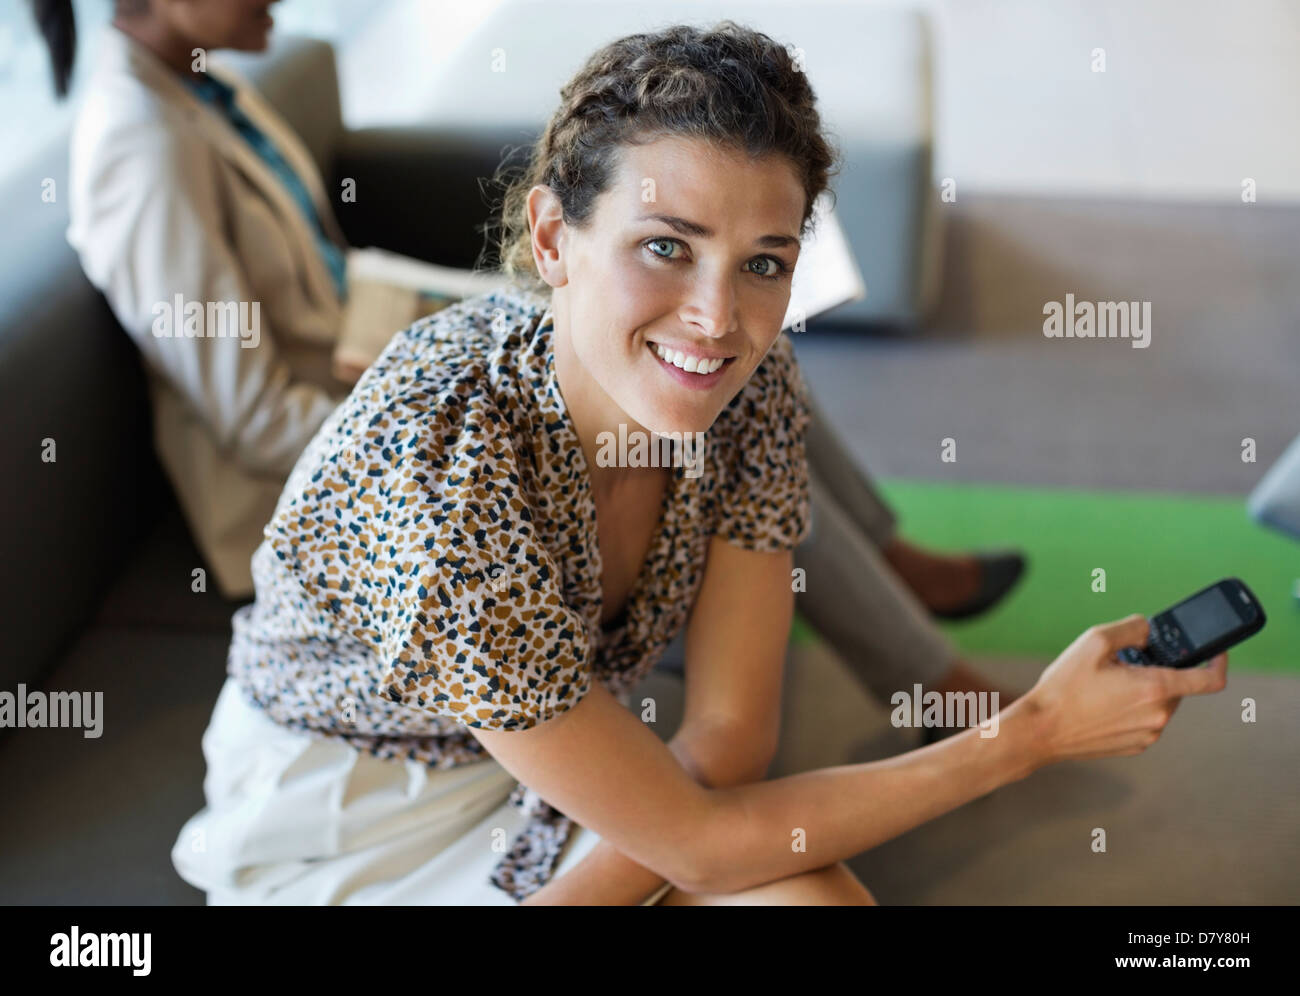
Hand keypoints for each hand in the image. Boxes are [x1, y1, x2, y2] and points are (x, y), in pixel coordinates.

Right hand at [1023, 613, 1227, 765]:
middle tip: (1126, 664)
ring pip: (1161, 703)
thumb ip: (1131, 627)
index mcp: (1154, 688)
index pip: (1209, 679)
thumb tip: (1148, 629)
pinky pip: (1146, 720)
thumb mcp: (1094, 641)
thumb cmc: (1065, 687)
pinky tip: (1103, 704)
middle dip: (1159, 671)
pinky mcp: (1136, 746)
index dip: (1219, 662)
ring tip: (1107, 686)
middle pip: (1177, 686)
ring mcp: (1148, 735)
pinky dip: (1133, 708)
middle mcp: (1158, 715)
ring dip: (1145, 690)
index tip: (1216, 652)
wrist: (1041, 730)